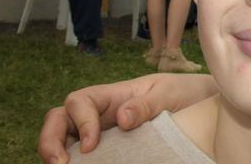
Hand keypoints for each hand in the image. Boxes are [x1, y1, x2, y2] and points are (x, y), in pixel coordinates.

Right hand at [37, 74, 216, 162]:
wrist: (200, 105)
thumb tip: (122, 119)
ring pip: (65, 140)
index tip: (93, 145)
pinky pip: (83, 157)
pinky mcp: (110, 150)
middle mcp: (99, 114)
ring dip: (56, 154)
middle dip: (50, 139)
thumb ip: (147, 104)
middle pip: (60, 120)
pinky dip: (76, 163)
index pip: (78, 102)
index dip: (80, 122)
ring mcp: (101, 132)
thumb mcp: (169, 94)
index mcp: (111, 95)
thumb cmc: (183, 93)